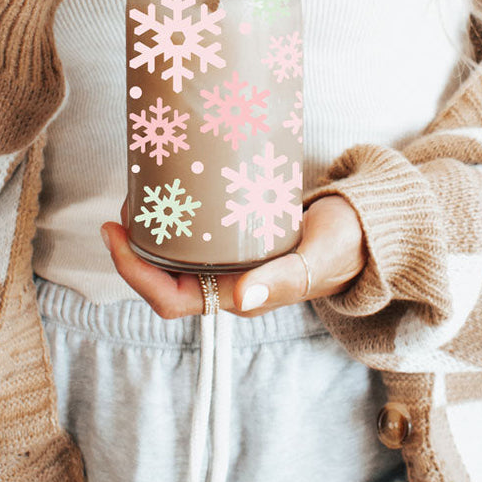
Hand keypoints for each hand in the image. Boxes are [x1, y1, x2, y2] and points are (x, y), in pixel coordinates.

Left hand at [100, 195, 365, 317]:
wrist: (367, 229)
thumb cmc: (346, 246)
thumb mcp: (318, 257)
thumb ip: (286, 277)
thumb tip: (242, 297)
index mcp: (239, 295)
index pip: (170, 298)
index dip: (133, 272)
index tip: (114, 232)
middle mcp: (227, 281)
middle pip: (162, 275)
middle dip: (133, 245)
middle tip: (125, 201)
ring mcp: (231, 260)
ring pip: (175, 253)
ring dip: (152, 227)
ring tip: (141, 189)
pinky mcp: (237, 236)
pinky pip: (195, 232)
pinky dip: (177, 212)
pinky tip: (172, 183)